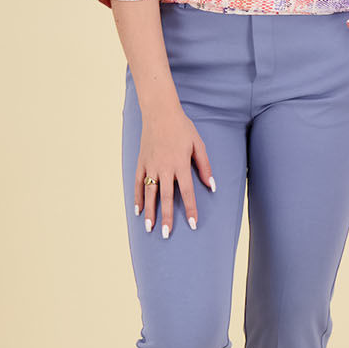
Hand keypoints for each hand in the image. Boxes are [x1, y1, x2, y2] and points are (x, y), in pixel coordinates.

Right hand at [135, 105, 214, 237]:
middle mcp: (164, 168)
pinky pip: (137, 183)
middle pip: (166, 197)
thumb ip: (204, 166)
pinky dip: (137, 197)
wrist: (160, 112)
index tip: (192, 224)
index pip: (187, 192)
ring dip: (150, 212)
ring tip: (150, 228)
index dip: (190, 209)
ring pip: (149, 193)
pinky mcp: (141, 162)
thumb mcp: (198, 144)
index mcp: (180, 164)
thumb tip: (211, 185)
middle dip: (167, 217)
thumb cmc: (182, 127)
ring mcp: (150, 166)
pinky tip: (138, 210)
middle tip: (166, 235)